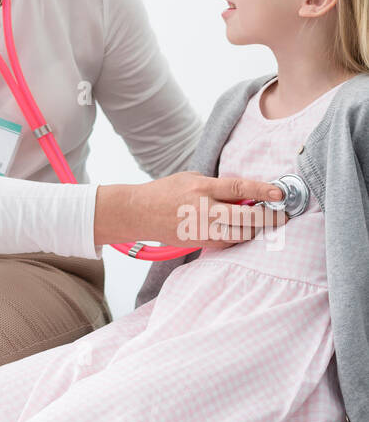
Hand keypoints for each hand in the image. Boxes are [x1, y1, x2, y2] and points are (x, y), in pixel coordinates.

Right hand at [95, 173, 285, 250]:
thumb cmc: (166, 192)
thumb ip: (215, 185)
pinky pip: (227, 243)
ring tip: (263, 224)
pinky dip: (238, 237)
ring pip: (239, 234)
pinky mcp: (199, 242)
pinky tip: (241, 231)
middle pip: (245, 217)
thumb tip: (242, 193)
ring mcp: (201, 229)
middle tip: (282, 215)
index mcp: (201, 188)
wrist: (139, 212)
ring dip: (255, 229)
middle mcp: (203, 209)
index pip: (238, 188)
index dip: (261, 191)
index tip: (279, 194)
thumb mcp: (190, 179)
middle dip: (268, 217)